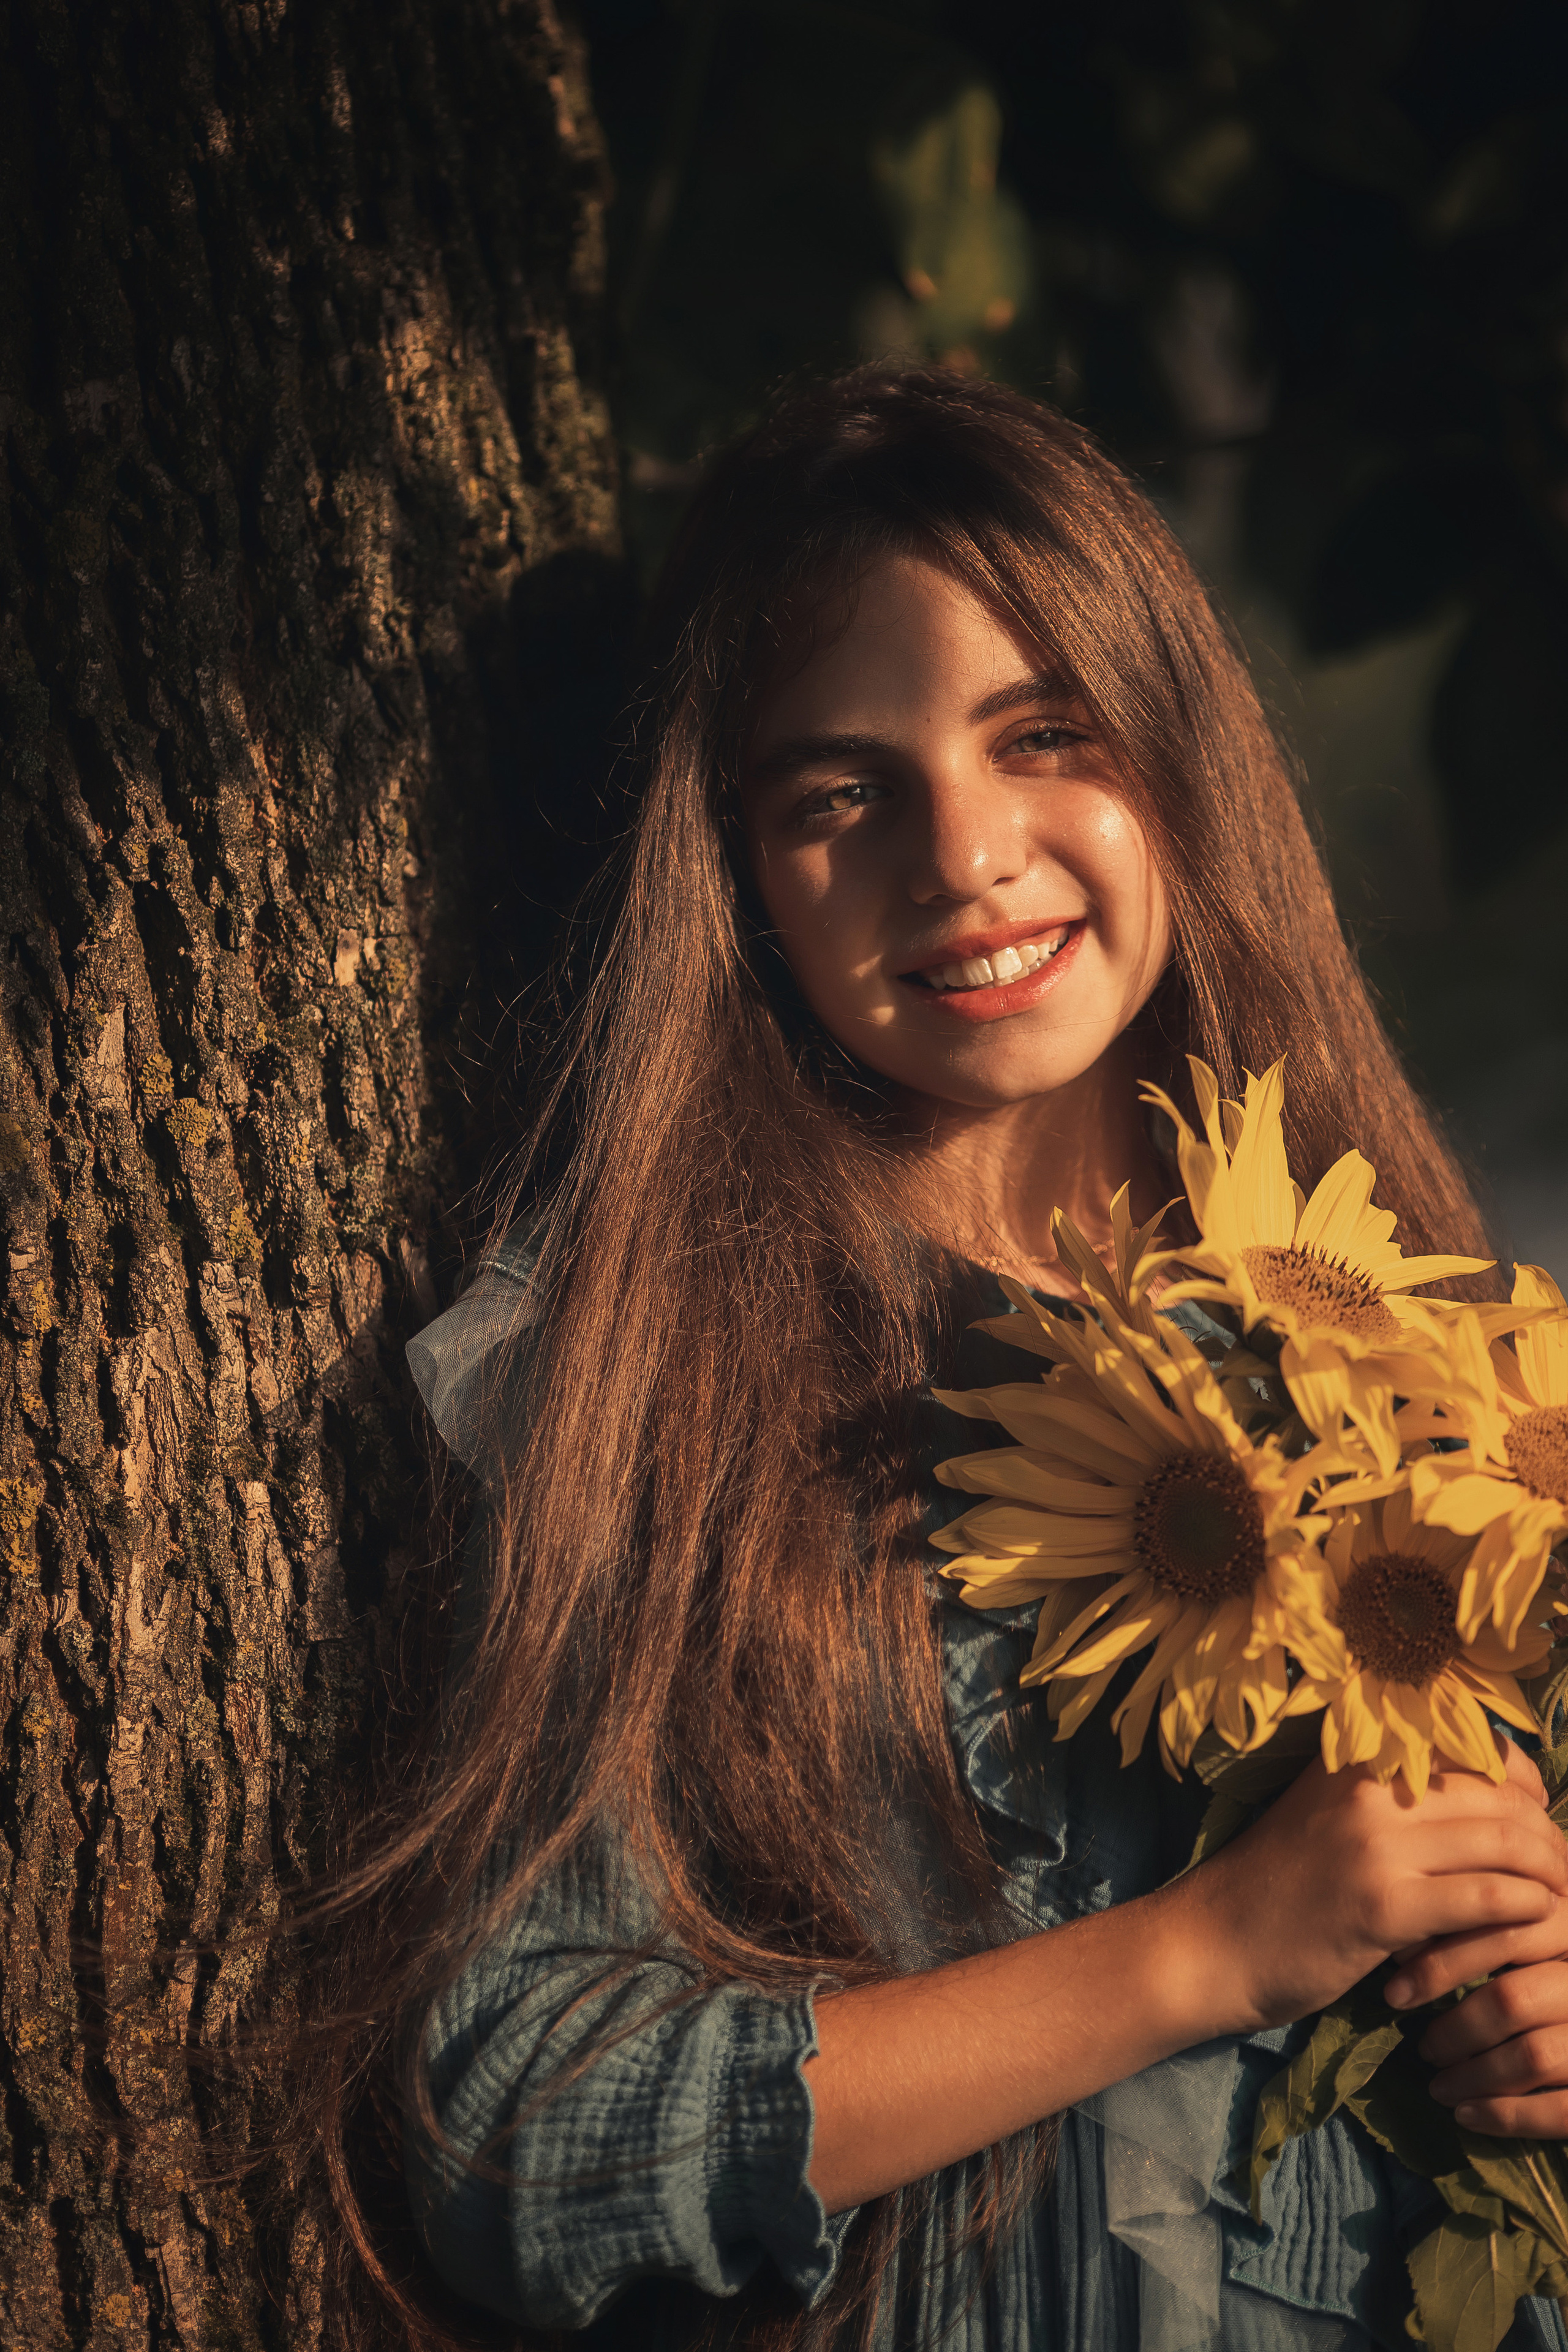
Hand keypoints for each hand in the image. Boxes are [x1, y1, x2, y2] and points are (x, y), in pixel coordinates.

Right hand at [1187, 1740, 1567, 2035]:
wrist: (1215, 1940)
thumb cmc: (1280, 1881)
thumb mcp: (1332, 1812)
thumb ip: (1397, 1795)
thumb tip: (1494, 1791)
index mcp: (1362, 1757)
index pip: (1478, 1749)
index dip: (1526, 1782)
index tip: (1540, 1818)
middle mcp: (1372, 1787)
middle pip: (1503, 1796)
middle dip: (1551, 1835)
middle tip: (1564, 1871)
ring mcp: (1376, 1845)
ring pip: (1507, 1844)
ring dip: (1552, 1877)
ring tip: (1560, 1903)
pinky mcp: (1383, 1907)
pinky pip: (1487, 1901)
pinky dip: (1524, 1914)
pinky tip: (1530, 1929)